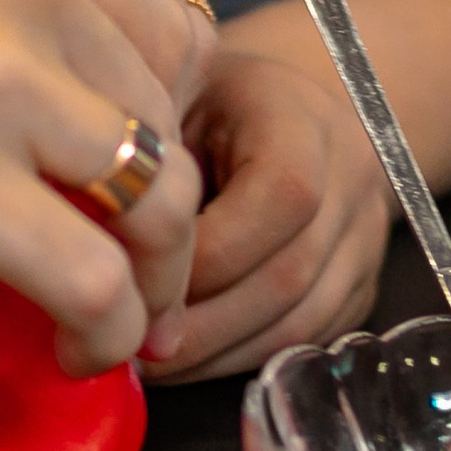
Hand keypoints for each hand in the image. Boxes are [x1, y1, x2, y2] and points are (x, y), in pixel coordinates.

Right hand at [0, 0, 200, 376]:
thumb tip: (39, 100)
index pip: (161, 7)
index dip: (157, 106)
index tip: (122, 168)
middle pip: (173, 100)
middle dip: (161, 194)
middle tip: (131, 260)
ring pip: (156, 191)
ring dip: (147, 270)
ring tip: (108, 314)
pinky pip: (92, 277)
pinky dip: (103, 330)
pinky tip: (68, 347)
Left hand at [145, 45, 389, 381]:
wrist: (292, 110)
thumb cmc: (212, 99)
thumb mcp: (175, 88)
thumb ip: (148, 139)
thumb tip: (86, 216)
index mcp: (302, 122)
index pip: (280, 198)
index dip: (204, 253)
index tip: (130, 277)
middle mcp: (350, 185)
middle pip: (286, 276)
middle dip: (196, 323)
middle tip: (120, 341)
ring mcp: (363, 245)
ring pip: (296, 325)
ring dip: (212, 355)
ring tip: (141, 362)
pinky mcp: (358, 292)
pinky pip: (301, 344)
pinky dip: (234, 360)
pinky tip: (179, 361)